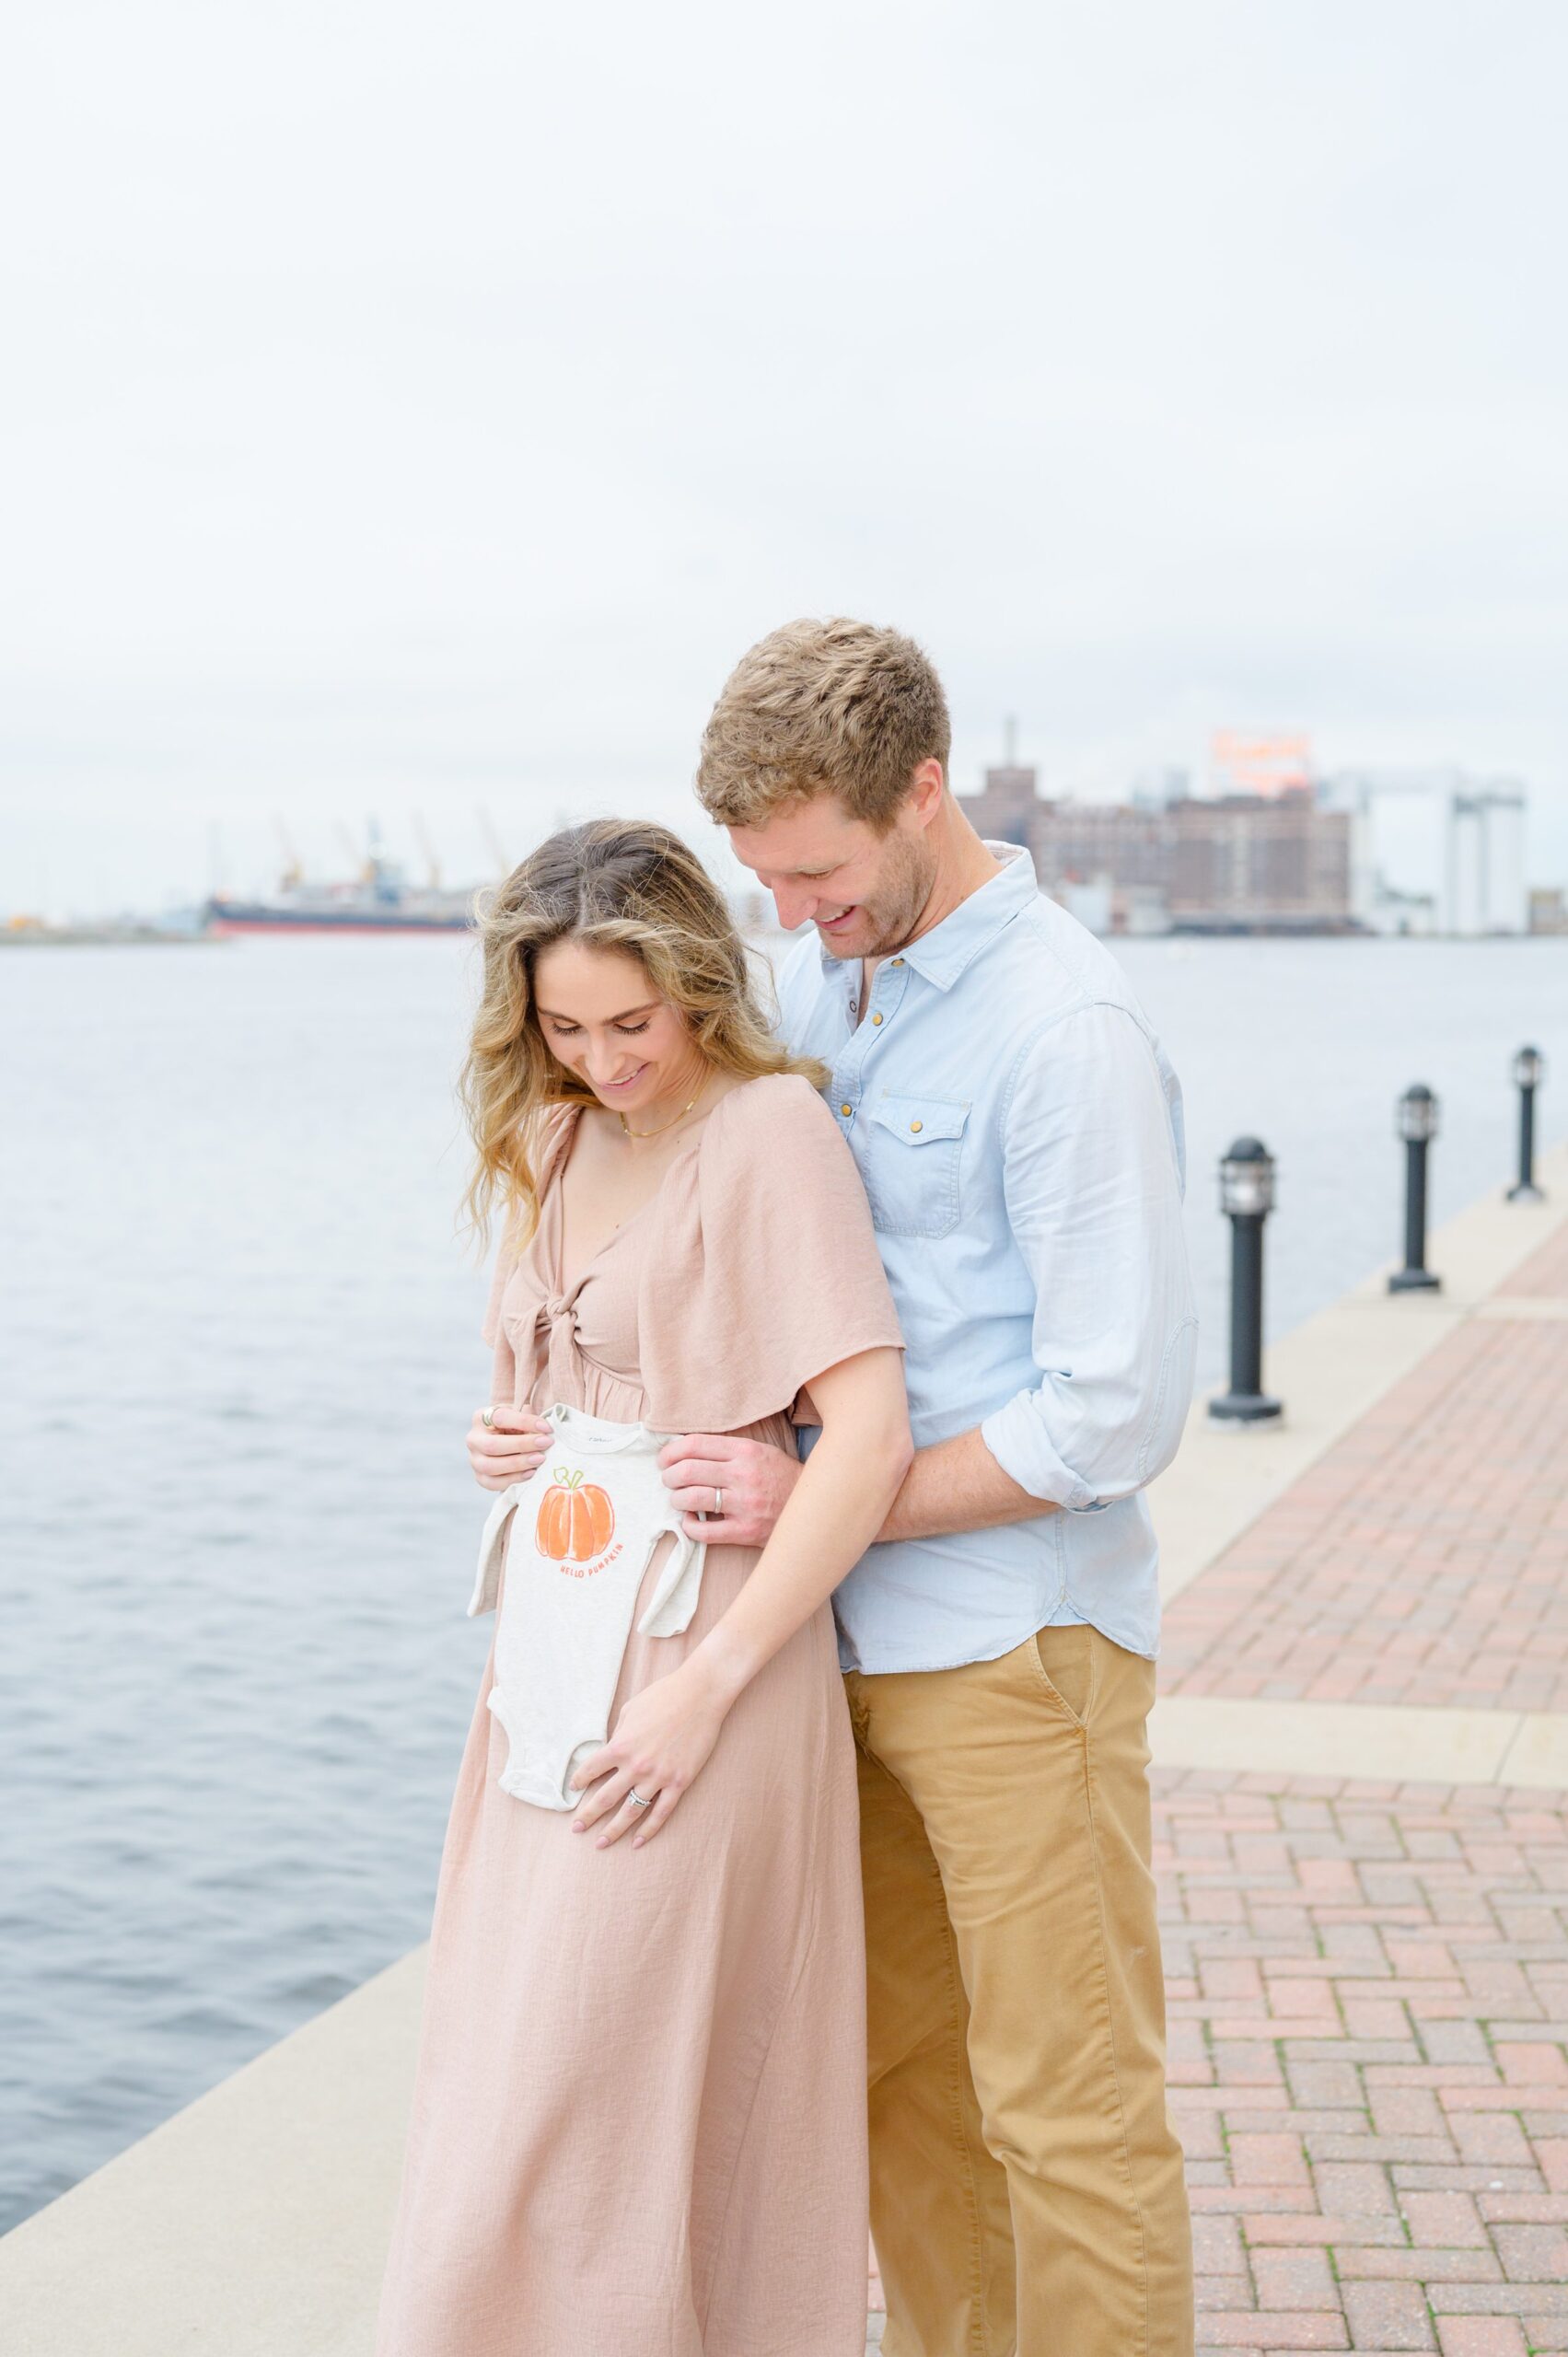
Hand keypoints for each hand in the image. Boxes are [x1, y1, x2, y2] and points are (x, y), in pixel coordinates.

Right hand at [467, 1402, 552, 1491]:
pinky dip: (513, 1479)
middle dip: (522, 1445)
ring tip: (540, 1459)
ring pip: (490, 1466)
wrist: (508, 1442)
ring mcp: (474, 1460)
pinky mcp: (480, 1477)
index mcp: (481, 1417)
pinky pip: (493, 1483)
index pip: (500, 1418)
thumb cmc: (516, 1427)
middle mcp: (473, 1439)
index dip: (525, 1422)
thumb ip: (529, 1420)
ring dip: (518, 1464)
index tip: (546, 1427)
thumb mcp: (521, 1416)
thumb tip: (544, 1430)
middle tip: (546, 1443)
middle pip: (492, 1445)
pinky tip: (531, 1473)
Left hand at [569, 1656, 734, 1848]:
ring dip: (614, 1830)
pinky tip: (638, 1842)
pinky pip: (661, 1813)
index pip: (590, 1770)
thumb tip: (611, 1750)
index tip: (573, 1789)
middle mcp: (636, 1766)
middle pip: (605, 1798)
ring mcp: (659, 1777)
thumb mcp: (631, 1710)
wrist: (700, 1695)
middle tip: (576, 1828)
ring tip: (601, 1843)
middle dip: (588, 1815)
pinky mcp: (680, 1782)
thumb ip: (618, 1734)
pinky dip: (649, 1830)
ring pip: (631, 1812)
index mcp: (620, 1746)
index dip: (579, 1780)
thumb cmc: (663, 1696)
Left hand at [657, 1432, 802, 1544]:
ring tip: (679, 1500)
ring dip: (676, 1499)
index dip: (671, 1452)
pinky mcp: (745, 1531)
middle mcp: (743, 1475)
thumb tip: (684, 1450)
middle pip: (687, 1471)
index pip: (695, 1444)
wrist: (813, 1506)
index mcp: (745, 1451)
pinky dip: (689, 1525)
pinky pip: (703, 1531)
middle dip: (669, 1476)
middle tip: (669, 1480)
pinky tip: (691, 1521)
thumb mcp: (759, 1452)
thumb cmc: (780, 1477)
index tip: (664, 1459)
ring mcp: (744, 1504)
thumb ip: (726, 1450)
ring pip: (690, 1499)